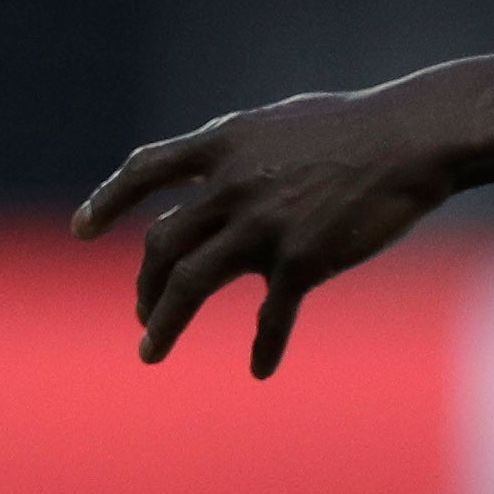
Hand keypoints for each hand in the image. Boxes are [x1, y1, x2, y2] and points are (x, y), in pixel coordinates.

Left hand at [73, 90, 463, 373]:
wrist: (411, 141)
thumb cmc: (356, 129)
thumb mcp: (281, 125)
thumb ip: (241, 153)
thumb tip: (217, 179)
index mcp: (224, 143)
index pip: (145, 169)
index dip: (108, 199)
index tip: (82, 229)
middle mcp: (231, 186)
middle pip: (161, 242)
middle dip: (145, 284)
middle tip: (143, 313)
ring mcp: (262, 226)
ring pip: (189, 283)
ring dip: (162, 323)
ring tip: (149, 351)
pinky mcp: (301, 261)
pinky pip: (271, 317)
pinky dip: (264, 346)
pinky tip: (260, 368)